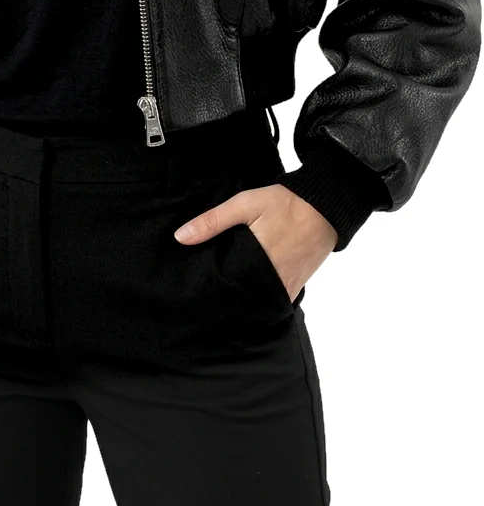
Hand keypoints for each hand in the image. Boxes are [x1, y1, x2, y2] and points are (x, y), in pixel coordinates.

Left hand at [173, 183, 337, 301]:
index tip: (195, 292)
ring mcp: (286, 286)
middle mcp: (273, 281)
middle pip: (241, 299)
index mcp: (256, 264)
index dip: (210, 292)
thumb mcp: (245, 204)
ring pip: (257, 302)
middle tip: (204, 295)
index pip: (226, 289)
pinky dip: (261, 296)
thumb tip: (181, 237)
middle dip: (224, 298)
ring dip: (243, 299)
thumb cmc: (285, 204)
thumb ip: (213, 221)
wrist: (325, 206)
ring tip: (223, 295)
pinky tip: (247, 290)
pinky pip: (274, 299)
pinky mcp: (296, 285)